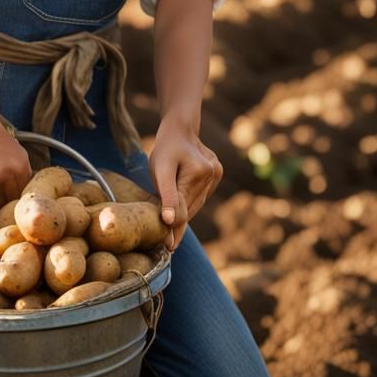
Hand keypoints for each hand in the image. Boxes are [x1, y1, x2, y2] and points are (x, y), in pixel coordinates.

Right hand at [0, 127, 32, 212]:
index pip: (18, 197)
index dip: (16, 199)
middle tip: (2, 198)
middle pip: (4, 203)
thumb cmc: (3, 145)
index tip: (13, 198)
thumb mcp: (22, 158)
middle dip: (4, 202)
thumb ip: (27, 178)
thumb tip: (27, 199)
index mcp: (17, 170)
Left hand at [149, 118, 223, 251]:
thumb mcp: (160, 169)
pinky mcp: (217, 173)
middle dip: (179, 223)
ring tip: (173, 231)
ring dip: (185, 214)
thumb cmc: (166, 148)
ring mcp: (216, 174)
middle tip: (168, 242)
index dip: (175, 229)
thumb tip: (171, 221)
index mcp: (198, 172)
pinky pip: (200, 195)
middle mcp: (211, 174)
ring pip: (197, 203)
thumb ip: (167, 195)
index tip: (169, 248)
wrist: (179, 128)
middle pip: (191, 207)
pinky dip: (190, 202)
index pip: (183, 209)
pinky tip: (181, 208)